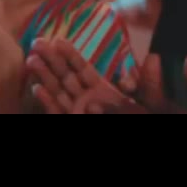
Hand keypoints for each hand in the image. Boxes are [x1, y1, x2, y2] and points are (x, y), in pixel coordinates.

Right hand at [26, 38, 144, 113]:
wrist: (130, 147)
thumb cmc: (136, 116)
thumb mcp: (149, 106)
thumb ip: (148, 84)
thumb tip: (154, 57)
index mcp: (102, 93)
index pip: (83, 69)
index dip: (71, 55)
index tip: (57, 39)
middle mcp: (86, 102)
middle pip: (66, 78)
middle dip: (51, 61)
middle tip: (37, 42)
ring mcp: (76, 114)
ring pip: (58, 94)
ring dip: (45, 77)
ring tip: (31, 60)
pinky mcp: (70, 120)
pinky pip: (58, 113)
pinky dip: (47, 103)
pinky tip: (36, 89)